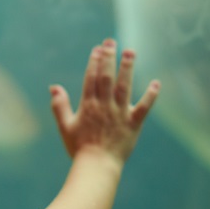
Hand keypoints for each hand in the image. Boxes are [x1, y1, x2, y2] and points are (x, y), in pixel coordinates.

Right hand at [50, 39, 159, 162]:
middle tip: (112, 41)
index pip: (91, 78)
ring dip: (127, 68)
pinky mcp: (134, 124)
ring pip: (125, 87)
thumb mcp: (65, 126)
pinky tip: (156, 83)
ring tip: (130, 51)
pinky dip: (151, 95)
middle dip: (109, 57)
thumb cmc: (79, 148)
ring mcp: (120, 114)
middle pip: (107, 77)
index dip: (94, 62)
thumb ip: (59, 106)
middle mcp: (105, 106)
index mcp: (88, 105)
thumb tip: (53, 87)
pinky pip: (144, 108)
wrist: (97, 167)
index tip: (97, 48)